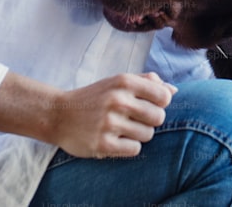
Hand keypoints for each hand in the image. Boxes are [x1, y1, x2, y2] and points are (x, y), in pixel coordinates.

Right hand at [50, 72, 177, 158]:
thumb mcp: (117, 81)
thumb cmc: (94, 97)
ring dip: (139, 134)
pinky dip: (129, 146)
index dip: (161, 103)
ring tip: (124, 129)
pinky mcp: (103, 144)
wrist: (58, 115)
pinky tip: (117, 139)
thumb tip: (173, 90)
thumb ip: (146, 82)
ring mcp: (109, 123)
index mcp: (123, 82)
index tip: (149, 104)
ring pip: (148, 135)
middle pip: (159, 117)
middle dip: (151, 120)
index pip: (164, 96)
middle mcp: (117, 100)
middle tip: (135, 119)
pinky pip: (135, 149)